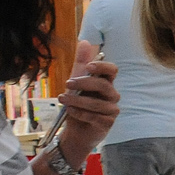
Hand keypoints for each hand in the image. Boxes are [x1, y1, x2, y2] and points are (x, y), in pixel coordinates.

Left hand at [53, 40, 120, 161]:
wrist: (76, 132)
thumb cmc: (78, 106)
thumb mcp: (75, 84)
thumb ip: (81, 64)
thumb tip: (85, 42)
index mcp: (105, 83)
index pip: (112, 70)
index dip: (102, 66)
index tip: (89, 66)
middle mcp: (112, 95)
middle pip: (104, 85)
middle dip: (84, 83)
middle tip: (67, 83)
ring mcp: (111, 110)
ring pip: (97, 103)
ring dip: (77, 100)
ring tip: (62, 99)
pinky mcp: (108, 123)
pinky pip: (95, 117)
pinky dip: (80, 113)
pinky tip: (71, 112)